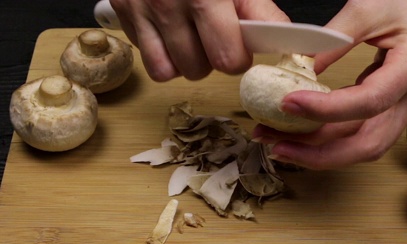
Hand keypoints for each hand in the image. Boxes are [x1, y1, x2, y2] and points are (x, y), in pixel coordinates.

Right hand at [109, 0, 288, 80]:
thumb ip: (257, 9)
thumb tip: (280, 39)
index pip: (227, 58)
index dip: (239, 58)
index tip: (242, 48)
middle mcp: (167, 2)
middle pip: (197, 69)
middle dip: (210, 59)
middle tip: (214, 34)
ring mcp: (140, 8)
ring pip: (167, 71)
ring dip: (183, 60)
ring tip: (190, 33)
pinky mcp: (122, 11)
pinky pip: (145, 56)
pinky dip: (160, 49)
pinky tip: (168, 26)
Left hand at [253, 0, 406, 169]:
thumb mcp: (368, 8)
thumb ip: (332, 40)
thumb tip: (298, 69)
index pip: (369, 102)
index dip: (326, 110)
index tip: (288, 103)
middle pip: (370, 144)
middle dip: (321, 153)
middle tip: (278, 146)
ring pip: (366, 146)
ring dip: (323, 152)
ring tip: (283, 144)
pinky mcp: (396, 108)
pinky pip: (365, 133)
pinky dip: (333, 138)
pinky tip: (305, 132)